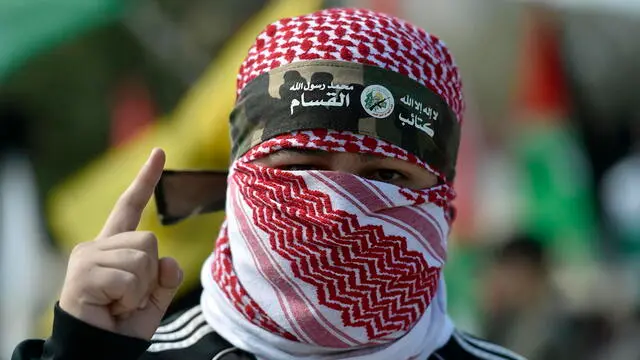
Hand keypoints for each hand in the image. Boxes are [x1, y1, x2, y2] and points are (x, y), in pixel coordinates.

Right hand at [59, 148, 182, 339]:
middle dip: (151, 274)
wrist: (101, 352)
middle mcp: (96, 245)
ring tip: (120, 304)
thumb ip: (165, 276)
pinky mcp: (82, 273)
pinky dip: (131, 298)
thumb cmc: (123, 326)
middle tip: (129, 299)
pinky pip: (130, 277)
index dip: (146, 180)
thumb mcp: (154, 299)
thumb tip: (169, 260)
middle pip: (149, 239)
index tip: (159, 152)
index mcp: (114, 246)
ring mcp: (86, 257)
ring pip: (143, 257)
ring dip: (141, 289)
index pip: (131, 206)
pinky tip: (112, 307)